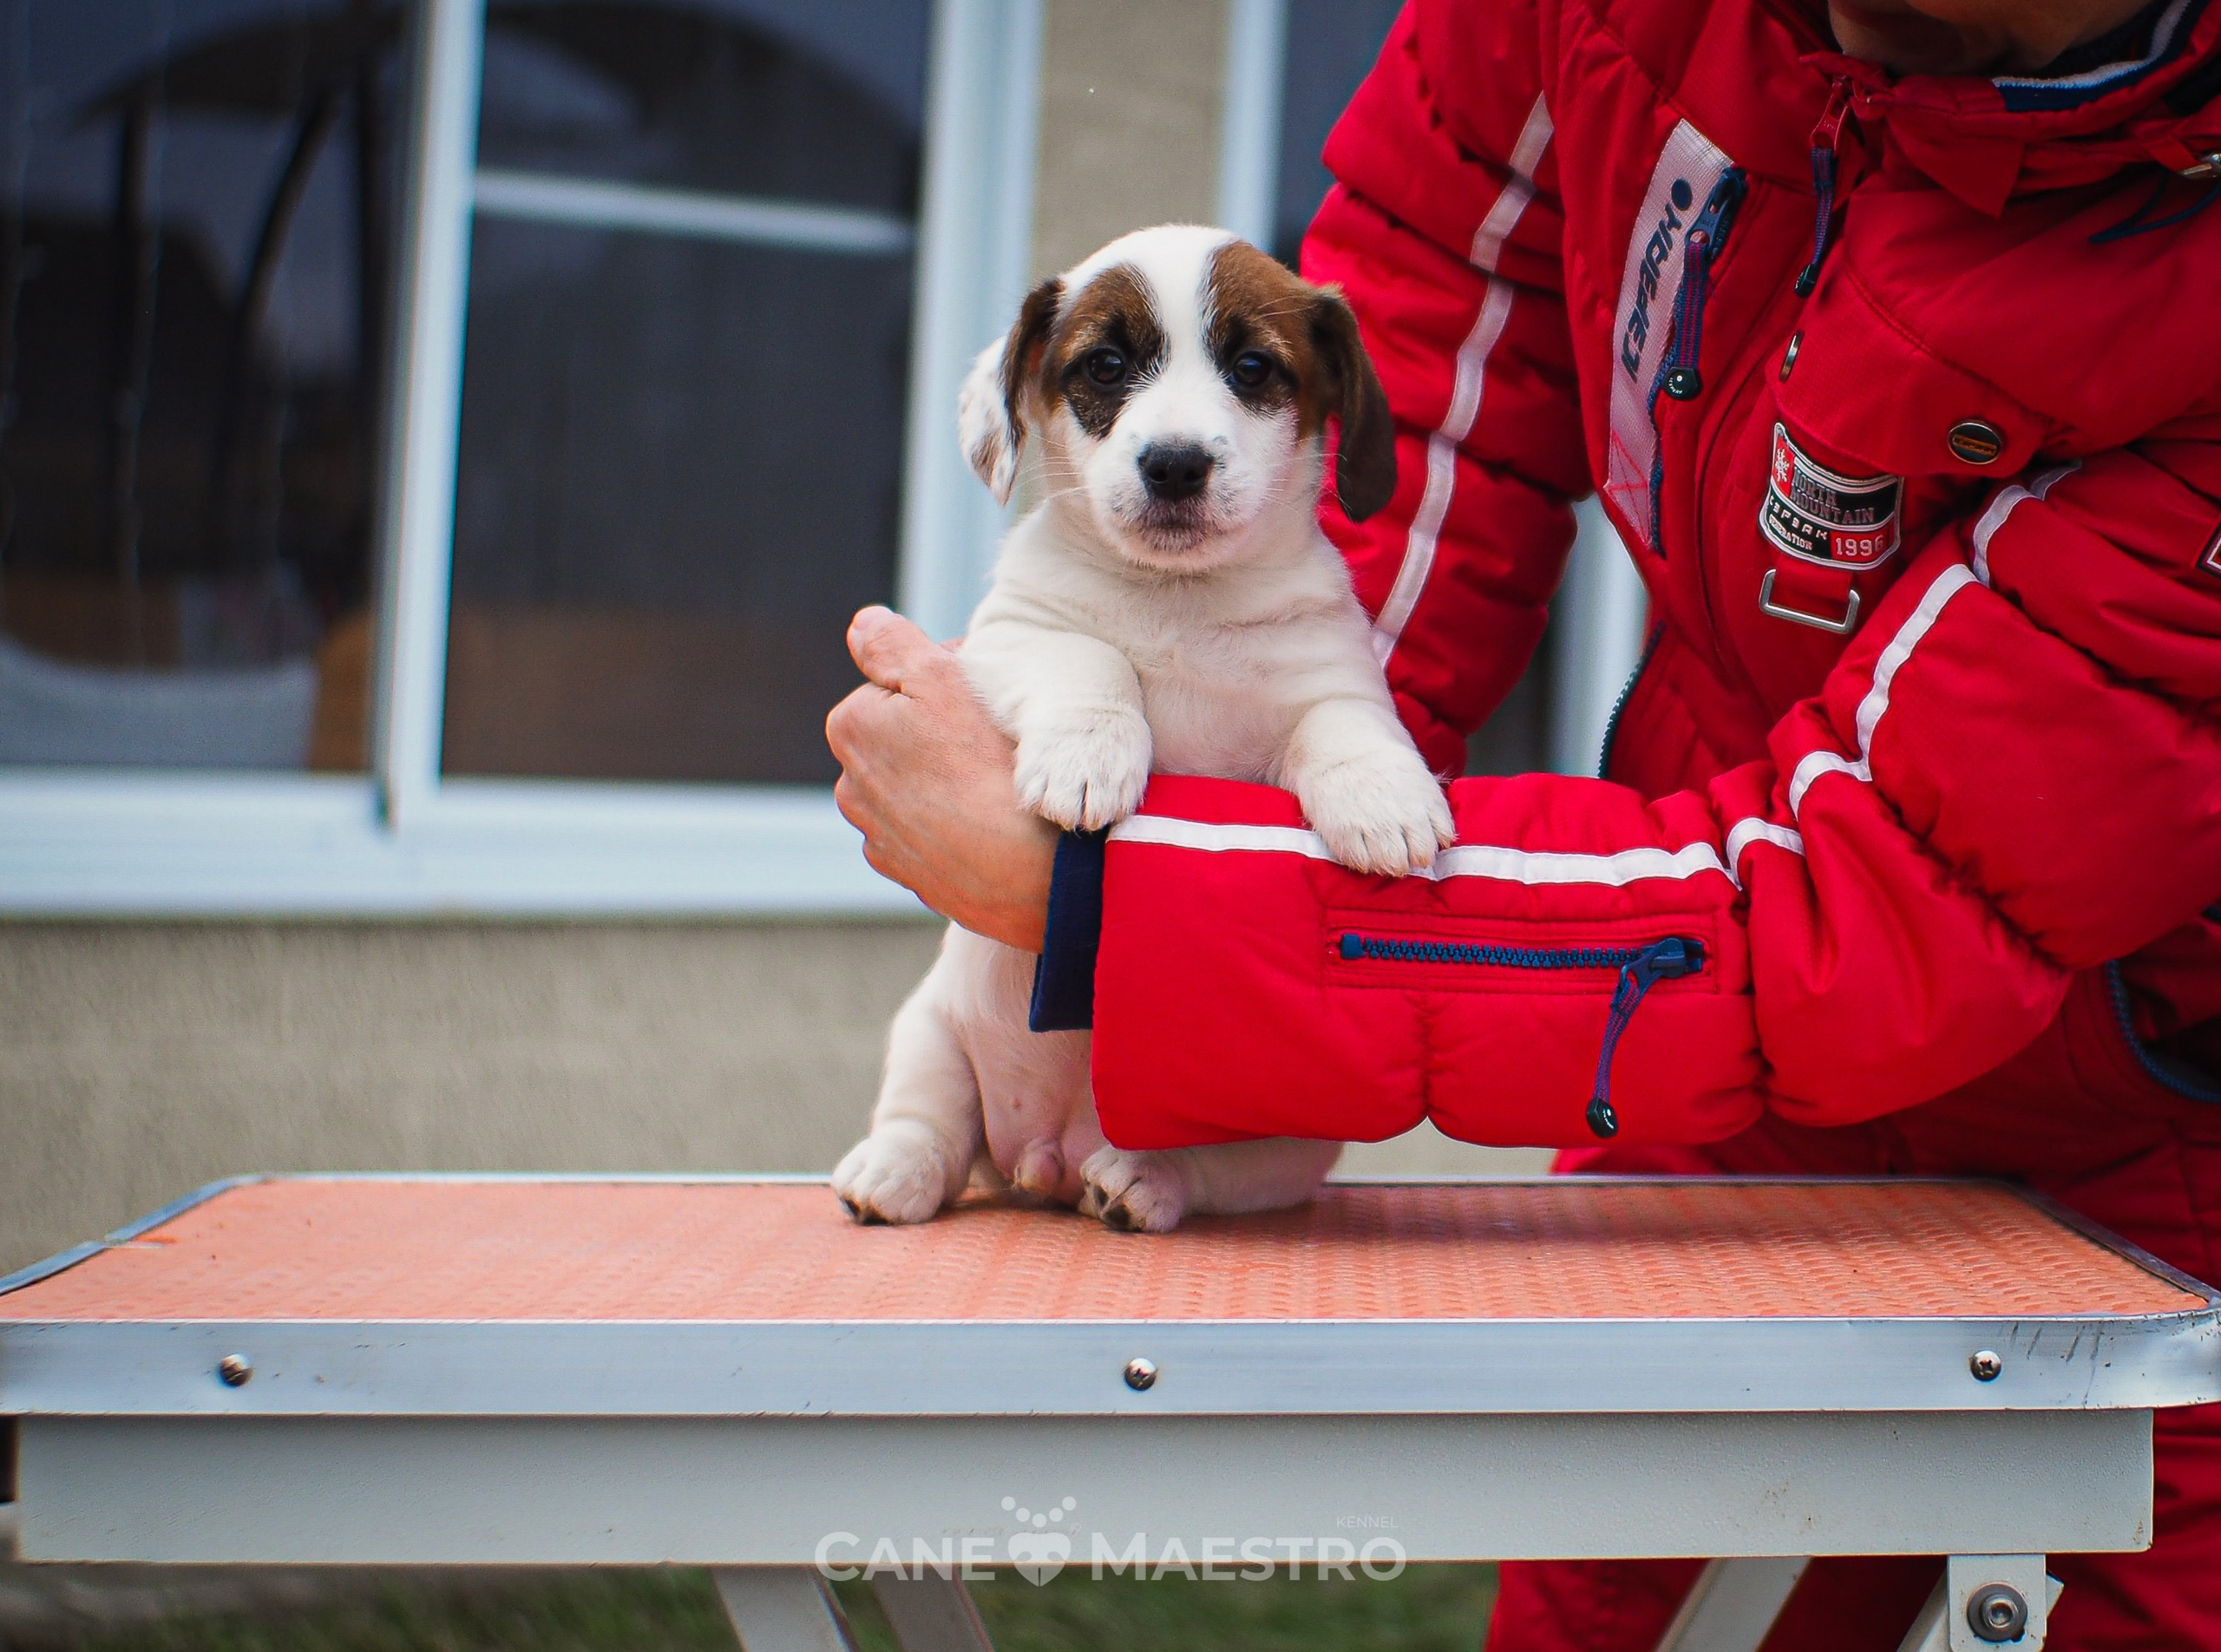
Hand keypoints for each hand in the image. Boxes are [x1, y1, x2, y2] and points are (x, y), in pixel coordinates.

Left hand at [826, 607, 1056, 950]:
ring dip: (943, 783)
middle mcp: (851, 787)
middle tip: (991, 741)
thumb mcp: (942, 678)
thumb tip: (863, 623)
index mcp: (851, 728)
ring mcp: (880, 838)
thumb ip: (894, 643)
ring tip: (993, 785)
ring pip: (915, 790)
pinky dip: (953, 828)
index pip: (895, 687)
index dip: (940, 686)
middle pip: (901, 740)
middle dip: (937, 736)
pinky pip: (931, 837)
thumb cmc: (989, 764)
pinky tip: (989, 824)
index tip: (979, 699)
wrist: (1033, 867)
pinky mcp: (911, 876)